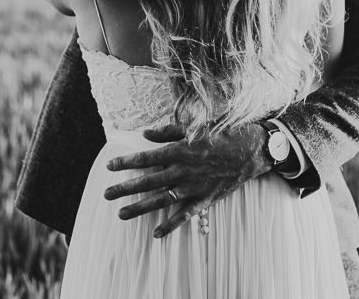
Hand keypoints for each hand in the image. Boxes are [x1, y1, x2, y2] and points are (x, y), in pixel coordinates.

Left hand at [104, 123, 271, 237]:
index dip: (126, 162)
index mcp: (180, 150)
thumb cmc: (223, 133)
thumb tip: (145, 134)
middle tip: (106, 194)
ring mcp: (194, 187)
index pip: (146, 158)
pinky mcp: (206, 199)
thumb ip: (168, 132)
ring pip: (162, 200)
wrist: (252, 150)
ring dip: (140, 208)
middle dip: (125, 188)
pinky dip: (171, 225)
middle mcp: (184, 170)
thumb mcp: (195, 126)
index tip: (109, 166)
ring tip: (121, 214)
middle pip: (149, 181)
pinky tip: (156, 233)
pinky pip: (186, 215)